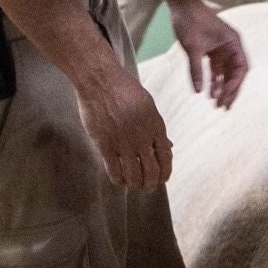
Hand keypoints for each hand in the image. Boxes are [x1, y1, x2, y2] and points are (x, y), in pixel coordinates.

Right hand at [76, 58, 172, 190]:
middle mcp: (142, 137)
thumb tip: (168, 147)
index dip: (165, 173)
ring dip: (135, 184)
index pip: (166, 157)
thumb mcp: (148, 106)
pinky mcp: (104, 144)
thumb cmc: (124, 91)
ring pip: (133, 174)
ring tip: (134, 185)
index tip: (162, 179)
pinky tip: (119, 180)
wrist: (100, 80)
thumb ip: (156, 129)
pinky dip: (118, 179)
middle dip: (151, 184)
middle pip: (151, 171)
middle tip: (148, 188)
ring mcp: (123, 142)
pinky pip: (114, 170)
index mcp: (156, 126)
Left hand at [170, 0, 248, 110]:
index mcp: (234, 43)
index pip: (240, 69)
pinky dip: (212, 80)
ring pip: (225, 74)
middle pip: (235, 74)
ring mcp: (222, 49)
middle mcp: (231, 47)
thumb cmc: (190, 20)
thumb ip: (196, 70)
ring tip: (217, 104)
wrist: (181, 4)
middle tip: (224, 108)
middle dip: (230, 91)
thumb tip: (198, 91)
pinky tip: (208, 92)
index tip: (225, 97)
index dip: (234, 85)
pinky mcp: (211, 51)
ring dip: (222, 88)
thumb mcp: (193, 47)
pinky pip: (215, 70)